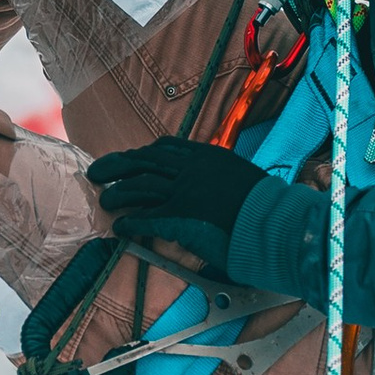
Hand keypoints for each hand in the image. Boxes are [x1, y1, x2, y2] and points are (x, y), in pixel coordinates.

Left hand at [88, 136, 265, 266]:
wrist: (276, 224)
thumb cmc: (267, 208)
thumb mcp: (243, 181)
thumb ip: (222, 181)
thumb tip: (212, 192)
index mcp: (208, 156)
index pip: (166, 147)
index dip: (143, 153)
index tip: (130, 158)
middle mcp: (192, 169)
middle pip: (145, 161)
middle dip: (117, 166)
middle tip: (98, 172)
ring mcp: (184, 192)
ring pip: (140, 186)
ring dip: (118, 193)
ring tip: (105, 201)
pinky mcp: (180, 218)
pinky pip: (146, 217)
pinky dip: (129, 222)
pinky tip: (120, 227)